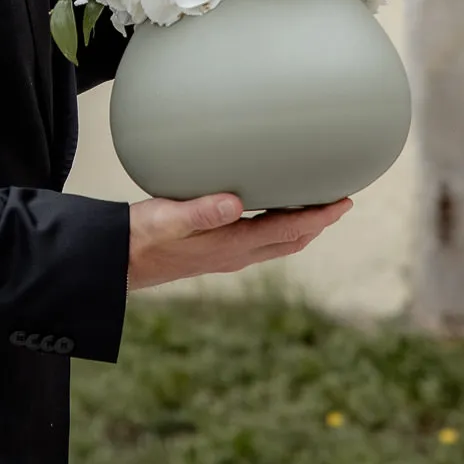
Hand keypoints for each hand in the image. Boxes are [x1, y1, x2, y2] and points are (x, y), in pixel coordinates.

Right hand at [127, 192, 352, 291]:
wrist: (119, 262)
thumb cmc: (140, 236)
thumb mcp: (167, 218)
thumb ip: (201, 211)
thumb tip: (236, 203)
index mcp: (230, 244)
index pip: (287, 230)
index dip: (319, 216)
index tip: (344, 203)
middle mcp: (235, 254)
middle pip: (291, 240)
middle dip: (318, 223)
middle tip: (340, 202)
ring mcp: (226, 256)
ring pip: (278, 243)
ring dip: (301, 226)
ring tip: (316, 207)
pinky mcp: (215, 253)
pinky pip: (260, 241)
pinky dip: (278, 227)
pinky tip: (272, 212)